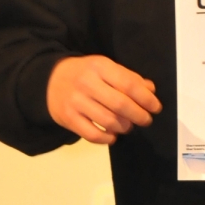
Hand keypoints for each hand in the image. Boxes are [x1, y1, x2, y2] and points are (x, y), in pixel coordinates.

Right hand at [46, 55, 161, 144]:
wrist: (49, 80)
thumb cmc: (85, 74)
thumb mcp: (105, 68)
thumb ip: (128, 78)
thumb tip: (150, 90)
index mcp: (99, 67)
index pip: (129, 85)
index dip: (146, 99)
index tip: (155, 107)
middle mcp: (87, 83)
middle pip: (121, 104)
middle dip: (139, 115)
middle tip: (145, 120)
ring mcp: (76, 102)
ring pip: (109, 121)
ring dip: (125, 127)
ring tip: (128, 126)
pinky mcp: (68, 118)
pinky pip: (93, 135)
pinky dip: (107, 138)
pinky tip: (113, 135)